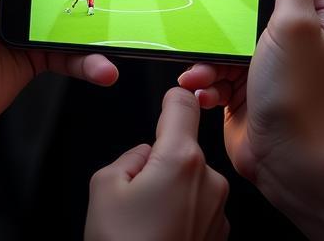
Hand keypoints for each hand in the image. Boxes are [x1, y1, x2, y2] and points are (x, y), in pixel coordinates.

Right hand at [86, 87, 228, 240]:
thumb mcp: (104, 186)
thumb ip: (128, 156)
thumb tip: (144, 156)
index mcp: (181, 159)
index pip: (183, 103)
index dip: (172, 96)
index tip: (168, 98)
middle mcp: (209, 179)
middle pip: (181, 148)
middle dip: (160, 162)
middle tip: (136, 196)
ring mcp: (218, 209)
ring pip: (189, 179)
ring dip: (171, 191)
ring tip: (147, 224)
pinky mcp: (219, 234)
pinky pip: (197, 206)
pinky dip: (181, 214)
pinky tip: (161, 236)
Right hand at [178, 0, 323, 188]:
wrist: (284, 161)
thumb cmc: (297, 95)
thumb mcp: (294, 25)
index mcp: (323, 4)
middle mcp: (300, 21)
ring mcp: (271, 47)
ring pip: (230, 19)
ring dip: (212, 41)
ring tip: (210, 63)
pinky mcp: (246, 73)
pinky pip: (216, 56)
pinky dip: (205, 70)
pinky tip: (205, 86)